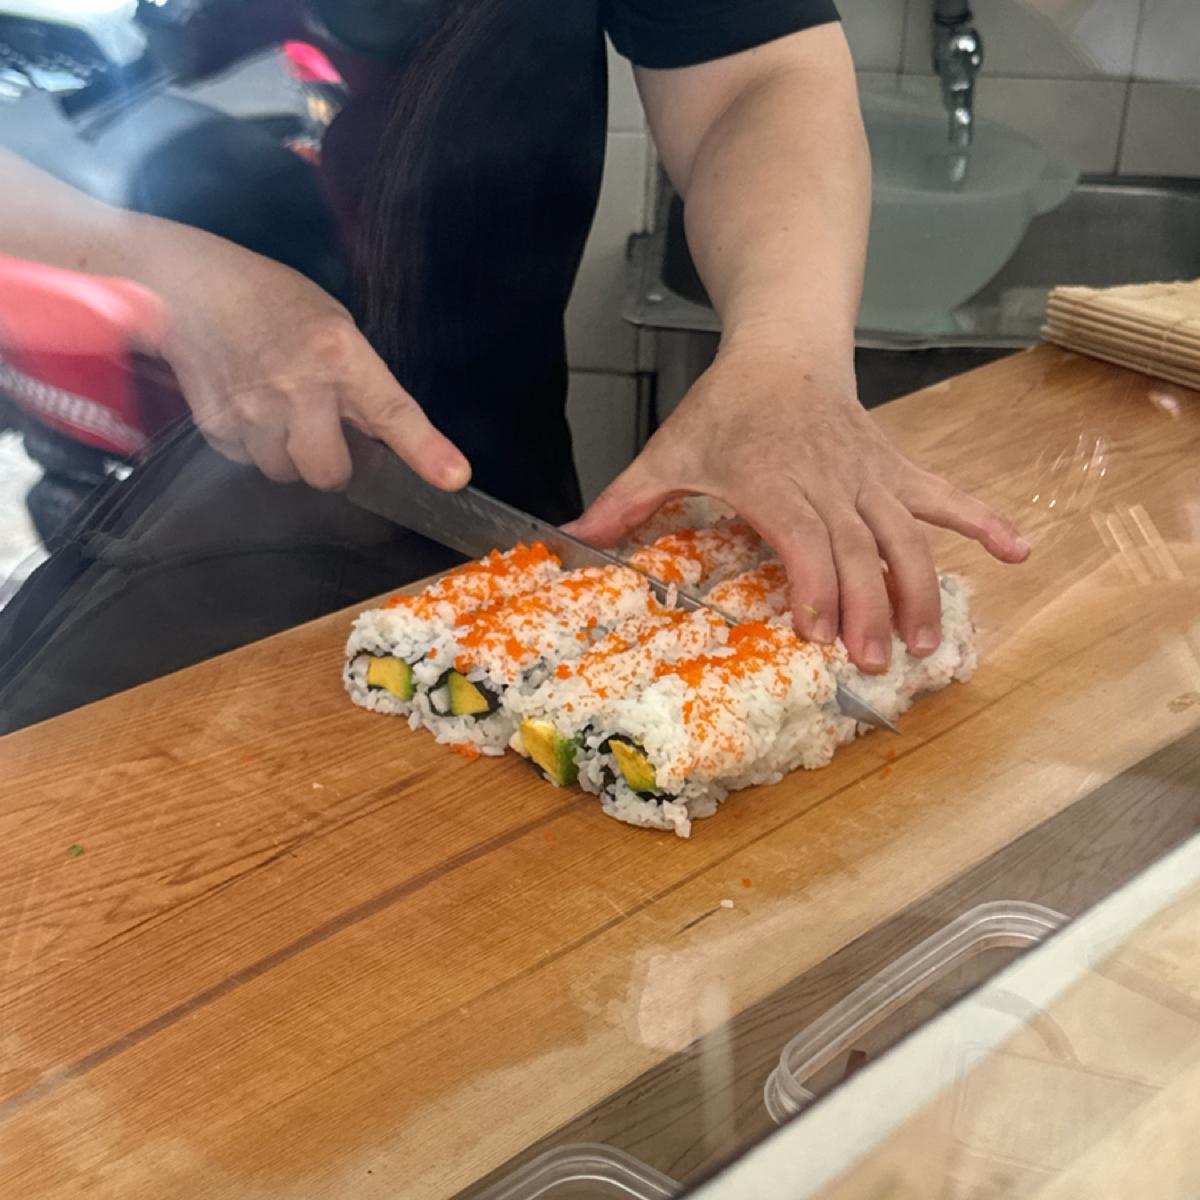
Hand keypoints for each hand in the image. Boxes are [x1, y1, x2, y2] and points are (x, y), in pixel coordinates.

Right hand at [155, 235, 468, 490]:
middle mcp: (298, 386)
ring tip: (278, 410)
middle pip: (328, 473)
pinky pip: (247, 461)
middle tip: (327, 437)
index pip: (392, 412)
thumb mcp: (335, 326)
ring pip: (285, 473)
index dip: (425, 450)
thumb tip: (385, 441)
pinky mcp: (215, 425)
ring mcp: (252, 410)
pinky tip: (247, 405)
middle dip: (333, 465)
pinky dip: (252, 445)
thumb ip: (361, 383)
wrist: (190, 286)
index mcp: (340, 355)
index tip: (453, 476)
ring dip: (289, 455)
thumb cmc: (275, 302)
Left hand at [568, 334, 1029, 672]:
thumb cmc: (726, 407)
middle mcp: (828, 477)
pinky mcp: (895, 467)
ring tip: (929, 642)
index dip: (815, 583)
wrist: (784, 345)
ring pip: (906, 531)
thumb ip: (625, 498)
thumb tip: (567, 539)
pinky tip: (1017, 551)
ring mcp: (870, 472)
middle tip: (874, 663)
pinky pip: (944, 494)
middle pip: (858, 545)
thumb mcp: (669, 449)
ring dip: (921, 586)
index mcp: (772, 476)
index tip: (818, 632)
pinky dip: (983, 520)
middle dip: (869, 606)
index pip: (803, 533)